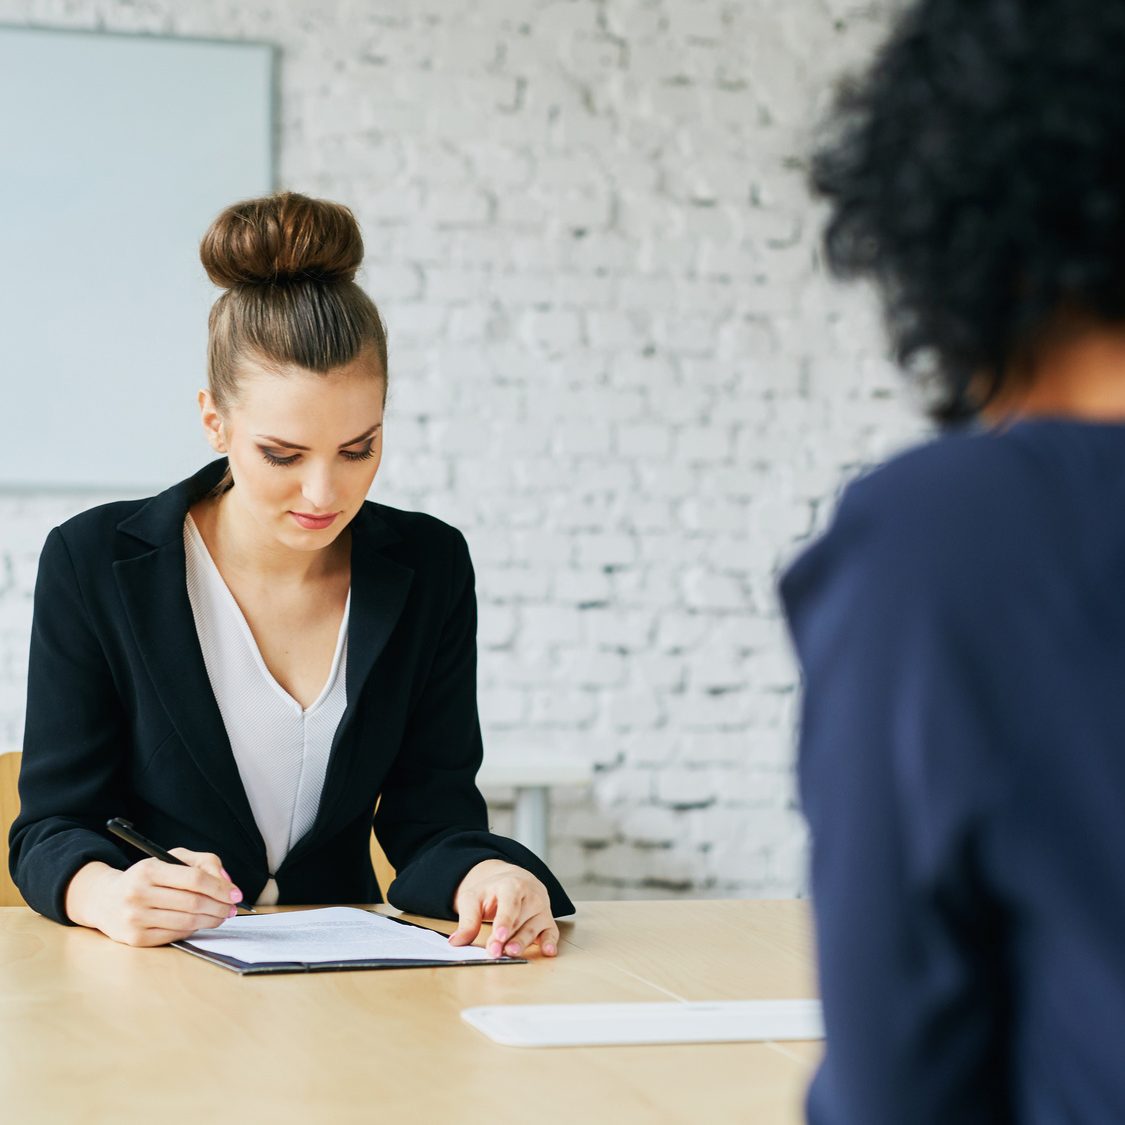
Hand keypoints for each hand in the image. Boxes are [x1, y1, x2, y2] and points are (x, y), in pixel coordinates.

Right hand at [65, 850, 243, 946]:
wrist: (105, 899)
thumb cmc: (146, 877)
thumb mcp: (170, 859)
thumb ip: (203, 862)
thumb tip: (226, 882)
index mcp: (148, 870)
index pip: (195, 879)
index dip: (220, 888)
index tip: (236, 894)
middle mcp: (138, 894)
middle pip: (193, 902)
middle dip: (220, 906)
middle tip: (232, 908)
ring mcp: (135, 919)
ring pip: (187, 921)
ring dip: (211, 920)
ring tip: (221, 915)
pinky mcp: (136, 939)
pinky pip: (175, 934)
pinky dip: (193, 929)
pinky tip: (200, 923)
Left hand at [448, 859, 558, 957]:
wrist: (514, 880)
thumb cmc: (493, 891)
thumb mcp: (474, 898)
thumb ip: (467, 919)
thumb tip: (456, 942)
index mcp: (511, 885)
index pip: (509, 904)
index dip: (504, 921)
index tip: (498, 936)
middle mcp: (530, 895)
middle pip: (520, 919)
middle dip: (508, 937)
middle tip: (497, 952)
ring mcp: (541, 908)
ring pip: (534, 928)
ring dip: (523, 942)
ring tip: (512, 953)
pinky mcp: (548, 921)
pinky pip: (552, 932)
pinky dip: (551, 942)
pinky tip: (549, 952)